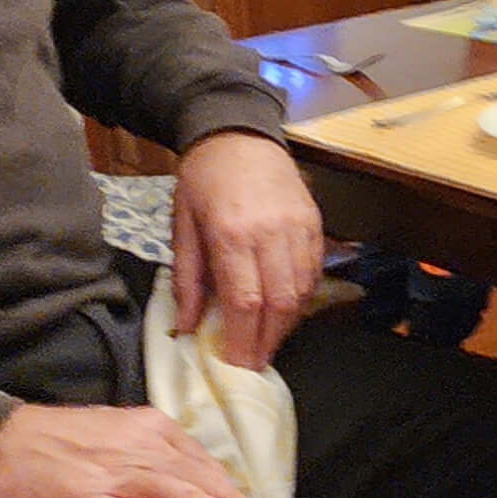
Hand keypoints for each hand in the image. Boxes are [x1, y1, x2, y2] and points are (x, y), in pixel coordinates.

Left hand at [170, 130, 324, 368]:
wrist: (238, 132)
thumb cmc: (203, 179)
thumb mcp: (182, 226)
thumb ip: (187, 279)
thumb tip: (188, 327)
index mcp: (232, 233)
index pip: (245, 302)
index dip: (244, 341)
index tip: (237, 365)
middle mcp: (271, 233)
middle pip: (279, 304)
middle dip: (267, 341)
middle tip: (254, 363)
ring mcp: (298, 227)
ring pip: (302, 292)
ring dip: (286, 324)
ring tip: (267, 341)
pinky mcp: (314, 223)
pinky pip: (313, 272)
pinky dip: (301, 299)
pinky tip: (285, 310)